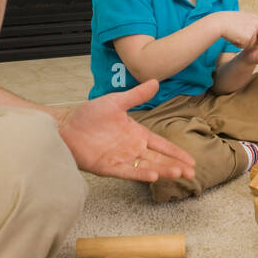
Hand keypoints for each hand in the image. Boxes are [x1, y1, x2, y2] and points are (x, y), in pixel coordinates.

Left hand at [58, 80, 195, 181]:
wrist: (66, 125)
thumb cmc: (89, 114)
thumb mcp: (116, 101)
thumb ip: (137, 95)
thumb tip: (155, 81)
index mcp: (136, 134)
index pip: (162, 145)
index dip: (176, 153)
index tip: (191, 160)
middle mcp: (131, 148)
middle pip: (158, 160)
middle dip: (175, 166)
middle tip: (191, 172)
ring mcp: (120, 159)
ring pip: (147, 167)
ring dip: (163, 171)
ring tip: (179, 173)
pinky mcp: (108, 167)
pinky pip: (127, 172)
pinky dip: (140, 174)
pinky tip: (153, 176)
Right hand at [219, 10, 257, 49]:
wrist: (219, 23)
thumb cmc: (228, 21)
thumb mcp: (242, 19)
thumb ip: (251, 25)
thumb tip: (255, 34)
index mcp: (256, 18)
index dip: (255, 36)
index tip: (246, 36)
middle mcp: (257, 23)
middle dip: (253, 41)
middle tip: (241, 38)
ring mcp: (254, 30)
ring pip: (253, 44)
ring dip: (245, 44)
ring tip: (235, 36)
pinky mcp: (249, 37)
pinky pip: (247, 47)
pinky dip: (240, 45)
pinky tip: (234, 38)